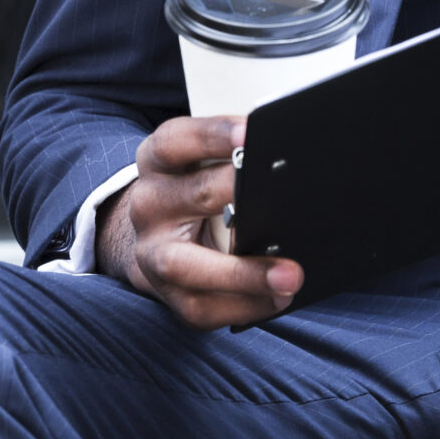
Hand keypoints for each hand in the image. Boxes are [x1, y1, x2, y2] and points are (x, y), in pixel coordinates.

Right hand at [96, 115, 302, 329]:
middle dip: (239, 197)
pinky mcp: (167, 293)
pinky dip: (245, 305)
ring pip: (186, 264)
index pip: (176, 141)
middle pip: (192, 195)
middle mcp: (149, 203)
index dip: (212, 134)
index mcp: (157, 162)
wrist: (157, 239)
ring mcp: (152, 251)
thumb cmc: (195, 194)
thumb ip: (233, 161)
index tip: (251, 132)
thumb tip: (288, 167)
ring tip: (290, 275)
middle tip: (284, 200)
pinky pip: (203, 306)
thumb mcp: (200, 165)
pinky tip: (278, 299)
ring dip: (243, 273)